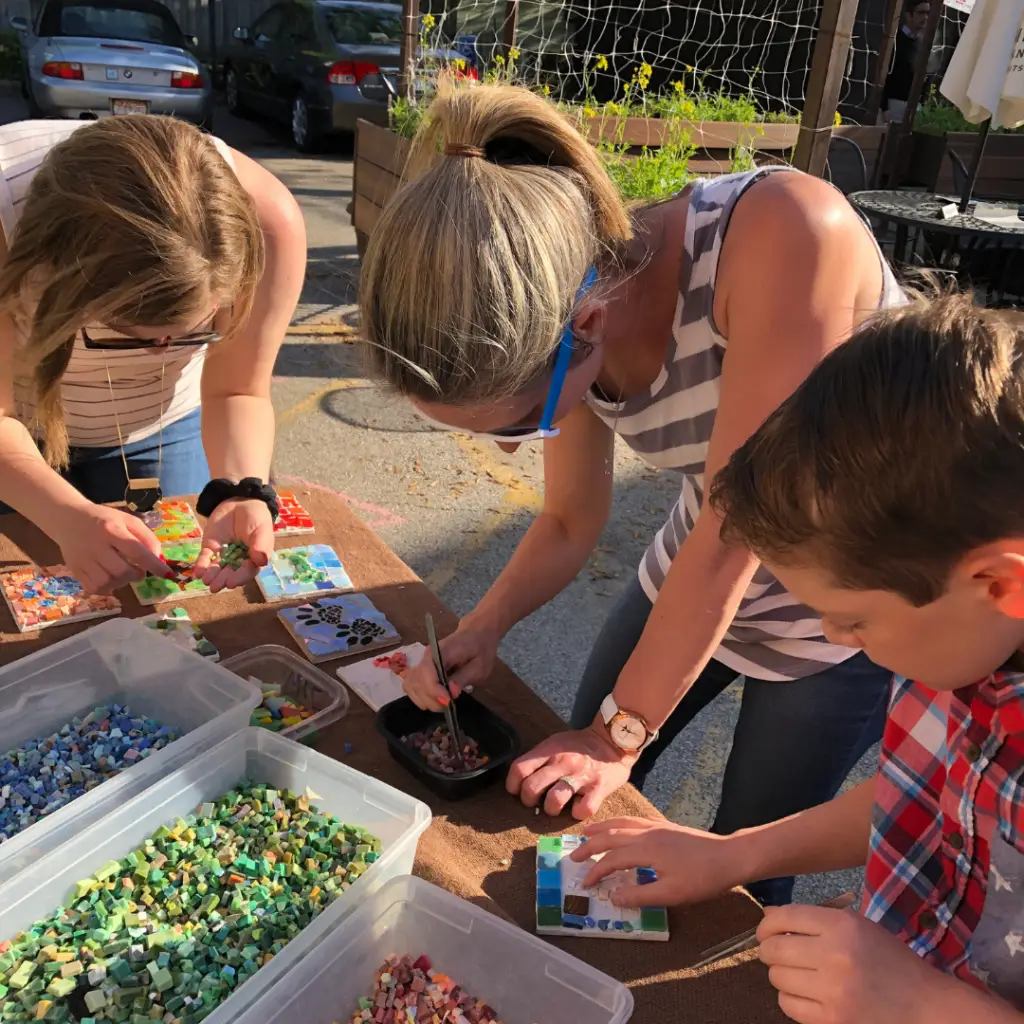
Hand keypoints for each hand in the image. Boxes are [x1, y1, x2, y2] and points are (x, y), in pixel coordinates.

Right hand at [53, 503, 168, 594]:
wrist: (68, 519)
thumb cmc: (105, 520)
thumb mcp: (128, 521)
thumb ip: (146, 538)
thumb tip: (159, 559)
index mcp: (111, 529)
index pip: (136, 551)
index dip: (154, 565)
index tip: (166, 574)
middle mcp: (95, 545)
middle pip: (122, 571)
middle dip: (137, 575)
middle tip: (139, 570)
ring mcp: (83, 559)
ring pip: (108, 583)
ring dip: (123, 582)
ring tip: (123, 572)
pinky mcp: (75, 570)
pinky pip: (95, 588)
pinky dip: (108, 587)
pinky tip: (110, 577)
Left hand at [196, 498, 273, 592]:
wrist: (240, 501)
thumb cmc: (256, 517)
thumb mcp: (262, 528)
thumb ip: (262, 544)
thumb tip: (262, 561)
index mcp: (254, 559)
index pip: (247, 571)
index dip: (240, 578)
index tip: (232, 583)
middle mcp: (238, 560)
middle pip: (230, 572)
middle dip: (222, 579)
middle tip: (215, 586)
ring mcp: (223, 554)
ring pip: (217, 568)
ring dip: (211, 575)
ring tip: (206, 581)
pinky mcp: (210, 547)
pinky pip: (206, 557)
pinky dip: (201, 565)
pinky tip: (198, 572)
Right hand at [403, 612, 500, 710]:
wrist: (476, 636)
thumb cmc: (480, 649)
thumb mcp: (480, 665)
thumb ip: (463, 678)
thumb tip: (451, 692)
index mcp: (441, 650)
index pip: (426, 671)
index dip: (434, 690)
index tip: (448, 701)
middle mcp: (426, 656)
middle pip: (416, 682)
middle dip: (431, 699)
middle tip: (449, 704)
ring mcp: (422, 663)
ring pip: (410, 686)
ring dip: (424, 700)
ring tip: (443, 703)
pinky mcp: (421, 670)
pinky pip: (411, 686)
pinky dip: (420, 697)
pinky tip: (434, 699)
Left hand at [506, 723, 635, 817]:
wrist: (613, 740)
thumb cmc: (580, 745)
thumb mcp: (556, 742)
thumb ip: (540, 758)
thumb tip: (520, 779)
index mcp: (550, 750)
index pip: (519, 768)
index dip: (512, 784)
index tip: (516, 790)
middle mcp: (563, 762)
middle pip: (532, 787)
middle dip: (528, 800)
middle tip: (534, 802)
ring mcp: (581, 775)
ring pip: (554, 799)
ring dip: (550, 809)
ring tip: (553, 807)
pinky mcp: (599, 788)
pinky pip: (583, 809)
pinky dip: (578, 813)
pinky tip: (578, 807)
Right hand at [568, 817, 742, 905]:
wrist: (730, 857)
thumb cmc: (702, 878)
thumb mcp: (671, 894)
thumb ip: (639, 896)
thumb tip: (612, 897)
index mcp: (646, 849)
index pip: (612, 859)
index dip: (596, 871)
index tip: (584, 883)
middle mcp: (648, 834)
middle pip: (612, 835)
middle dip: (590, 845)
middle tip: (574, 855)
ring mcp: (657, 828)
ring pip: (622, 824)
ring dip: (602, 828)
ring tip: (587, 832)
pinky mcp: (666, 827)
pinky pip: (635, 821)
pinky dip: (619, 824)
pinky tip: (619, 828)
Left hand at [758, 905, 939, 1023]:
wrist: (926, 1007)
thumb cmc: (891, 962)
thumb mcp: (858, 927)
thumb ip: (814, 919)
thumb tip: (768, 917)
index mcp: (842, 926)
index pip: (784, 917)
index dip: (767, 924)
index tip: (766, 931)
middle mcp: (835, 956)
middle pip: (774, 950)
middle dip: (769, 950)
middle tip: (778, 954)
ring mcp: (833, 991)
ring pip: (777, 978)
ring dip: (782, 975)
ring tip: (800, 975)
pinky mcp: (832, 1021)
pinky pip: (788, 1005)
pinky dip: (791, 999)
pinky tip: (807, 995)